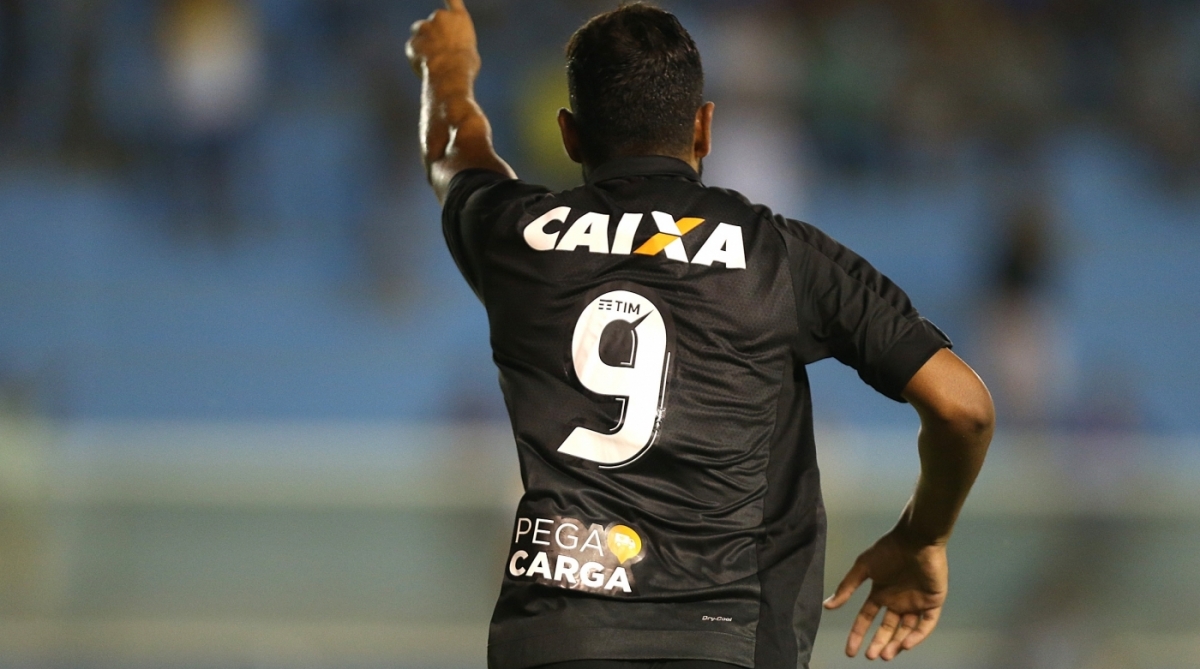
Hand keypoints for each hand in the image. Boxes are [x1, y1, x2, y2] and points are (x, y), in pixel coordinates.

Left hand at [406, 0, 479, 77]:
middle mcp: (440, 17)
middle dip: (432, 33)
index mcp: (459, 18)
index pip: (453, 0)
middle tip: (440, 51)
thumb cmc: (466, 65)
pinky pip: (413, 49)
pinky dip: (417, 56)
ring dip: (422, 41)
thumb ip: (455, 43)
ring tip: (433, 59)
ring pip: (418, 32)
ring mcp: (424, 28)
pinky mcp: (412, 42)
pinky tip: (426, 67)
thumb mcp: (468, 51)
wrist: (451, 73)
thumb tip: (447, 50)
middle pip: (432, 21)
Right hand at [823, 528, 947, 660]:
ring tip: (885, 654)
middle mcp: (897, 601)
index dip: (858, 634)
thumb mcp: (863, 567)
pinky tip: (906, 643)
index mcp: (880, 593)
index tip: (850, 651)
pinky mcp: (933, 602)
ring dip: (896, 643)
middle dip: (878, 643)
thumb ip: (847, 587)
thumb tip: (827, 606)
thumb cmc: (888, 550)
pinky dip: (917, 635)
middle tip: (871, 656)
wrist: (916, 540)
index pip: (867, 618)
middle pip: (887, 629)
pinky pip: (926, 624)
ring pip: (906, 629)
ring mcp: (916, 603)